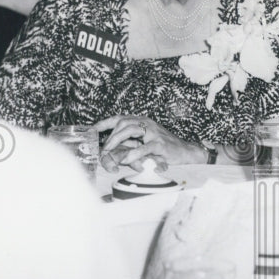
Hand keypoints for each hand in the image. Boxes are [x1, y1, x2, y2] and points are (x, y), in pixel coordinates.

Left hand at [93, 115, 211, 170]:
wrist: (186, 153)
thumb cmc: (164, 149)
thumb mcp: (145, 143)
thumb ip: (130, 143)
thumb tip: (111, 149)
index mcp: (143, 122)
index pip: (120, 118)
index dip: (105, 123)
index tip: (92, 129)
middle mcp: (148, 124)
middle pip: (123, 122)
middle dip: (110, 135)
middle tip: (104, 148)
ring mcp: (154, 133)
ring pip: (131, 130)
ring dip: (117, 140)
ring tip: (109, 151)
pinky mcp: (161, 145)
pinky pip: (144, 148)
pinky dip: (133, 154)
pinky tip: (126, 160)